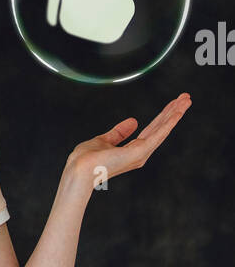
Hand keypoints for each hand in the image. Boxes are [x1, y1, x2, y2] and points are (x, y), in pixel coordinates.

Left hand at [65, 92, 191, 187]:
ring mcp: (141, 153)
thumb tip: (133, 121)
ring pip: (163, 129)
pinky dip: (169, 122)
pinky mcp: (140, 152)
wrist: (79, 169)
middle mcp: (140, 153)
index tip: (172, 104)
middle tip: (186, 97)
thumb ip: (119, 133)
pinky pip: (158, 133)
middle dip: (173, 112)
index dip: (162, 116)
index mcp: (132, 151)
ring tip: (187, 99)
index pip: (151, 130)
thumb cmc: (86, 160)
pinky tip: (177, 111)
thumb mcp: (104, 140)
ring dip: (175, 113)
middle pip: (160, 128)